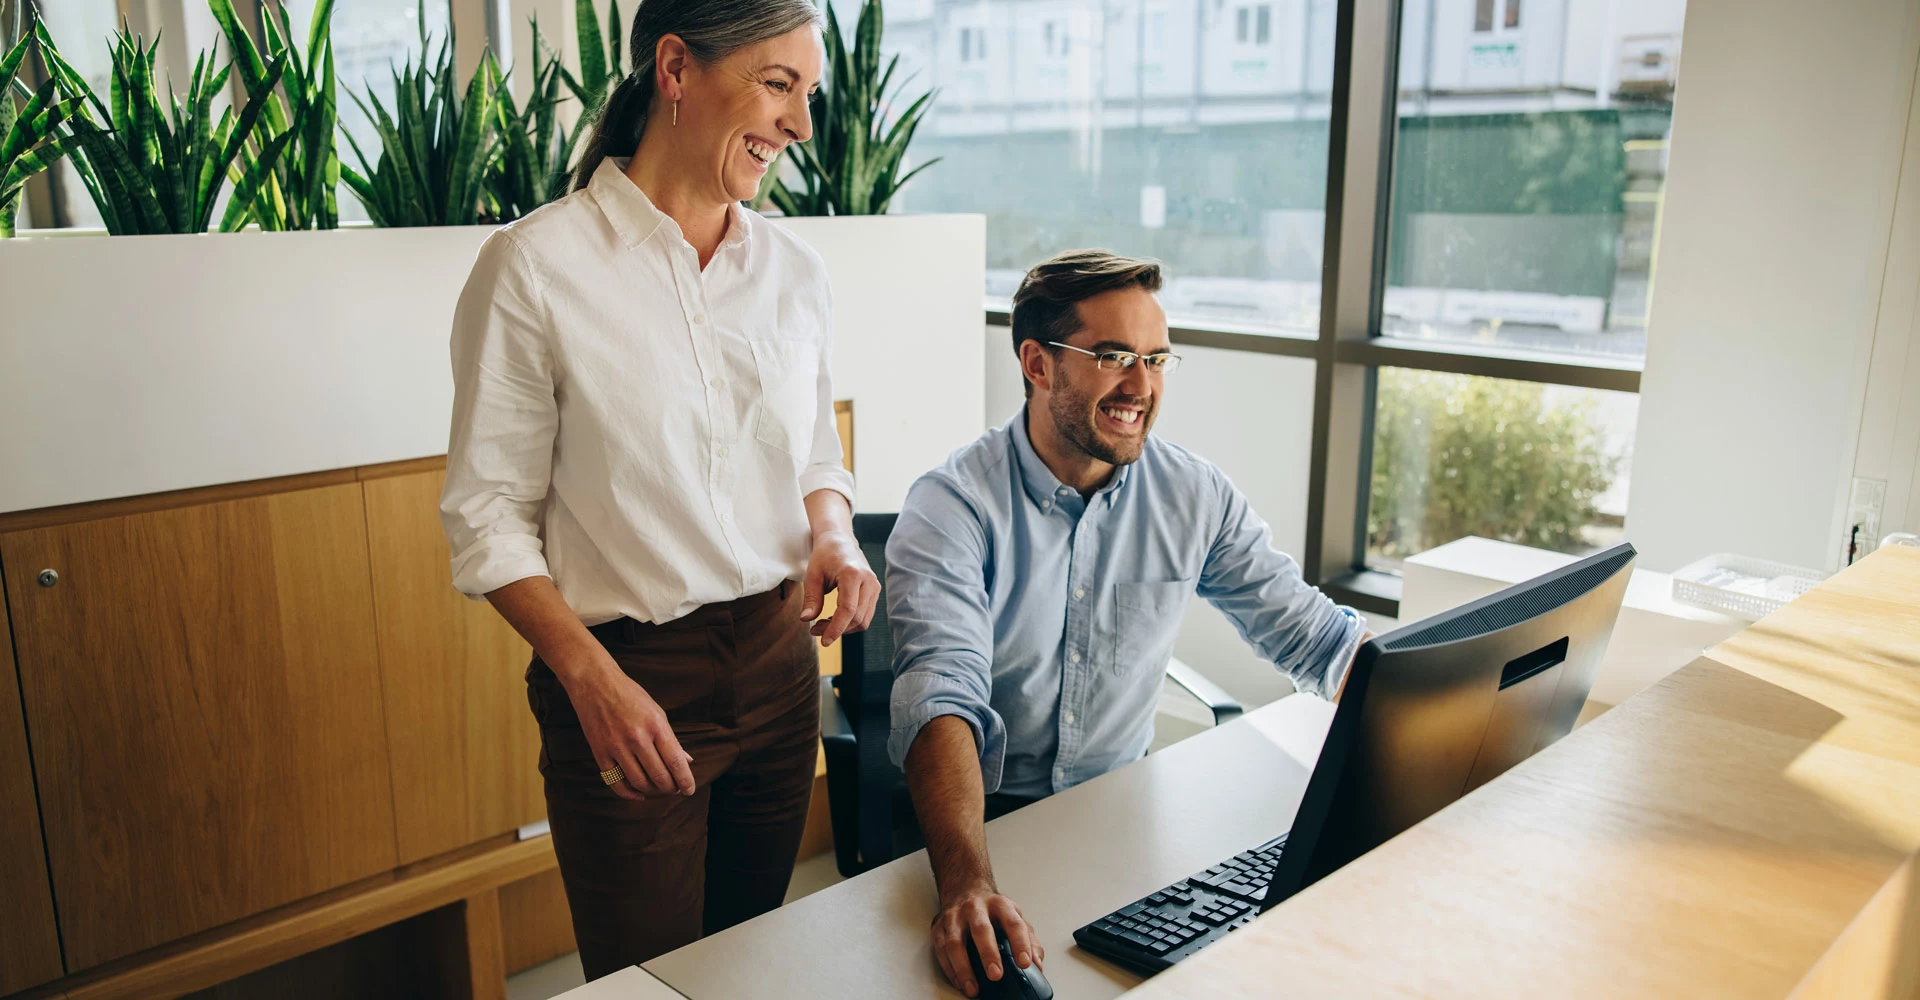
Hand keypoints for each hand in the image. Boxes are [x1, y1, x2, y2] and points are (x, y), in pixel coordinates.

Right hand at [561, 655, 695, 800]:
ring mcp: (616, 746)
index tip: (689, 790)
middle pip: (659, 776)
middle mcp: (637, 737)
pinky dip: (629, 793)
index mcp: (655, 725)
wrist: (595, 684)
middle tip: (675, 789)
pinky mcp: (600, 753)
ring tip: (658, 788)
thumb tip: (687, 762)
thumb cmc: (630, 696)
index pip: (675, 761)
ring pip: (639, 782)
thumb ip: (671, 739)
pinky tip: (639, 793)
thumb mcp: (656, 712)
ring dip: (652, 791)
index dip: (685, 780)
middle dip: (671, 788)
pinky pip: (616, 782)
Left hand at [801, 529, 878, 647]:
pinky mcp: (875, 592)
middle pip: (857, 618)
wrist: (840, 541)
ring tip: (823, 624)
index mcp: (853, 574)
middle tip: (815, 630)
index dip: (836, 628)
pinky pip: (866, 615)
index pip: (848, 610)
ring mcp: (875, 587)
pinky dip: (850, 623)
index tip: (823, 641)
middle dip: (836, 630)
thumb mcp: (813, 575)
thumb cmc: (824, 556)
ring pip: (864, 620)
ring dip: (844, 628)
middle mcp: (869, 581)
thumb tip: (806, 619)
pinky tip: (834, 619)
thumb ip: (811, 598)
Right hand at [930, 884, 1042, 997]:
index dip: (1020, 943)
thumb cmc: (992, 910)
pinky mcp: (939, 926)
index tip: (1025, 963)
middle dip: (988, 954)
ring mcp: (955, 916)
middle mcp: (976, 908)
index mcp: (1000, 905)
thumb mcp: (1014, 917)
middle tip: (996, 975)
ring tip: (973, 988)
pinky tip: (959, 982)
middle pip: (981, 930)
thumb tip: (1037, 965)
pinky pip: (941, 950)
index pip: (1013, 923)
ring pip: (955, 942)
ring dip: (964, 968)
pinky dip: (950, 969)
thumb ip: (1029, 941)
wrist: (965, 889)